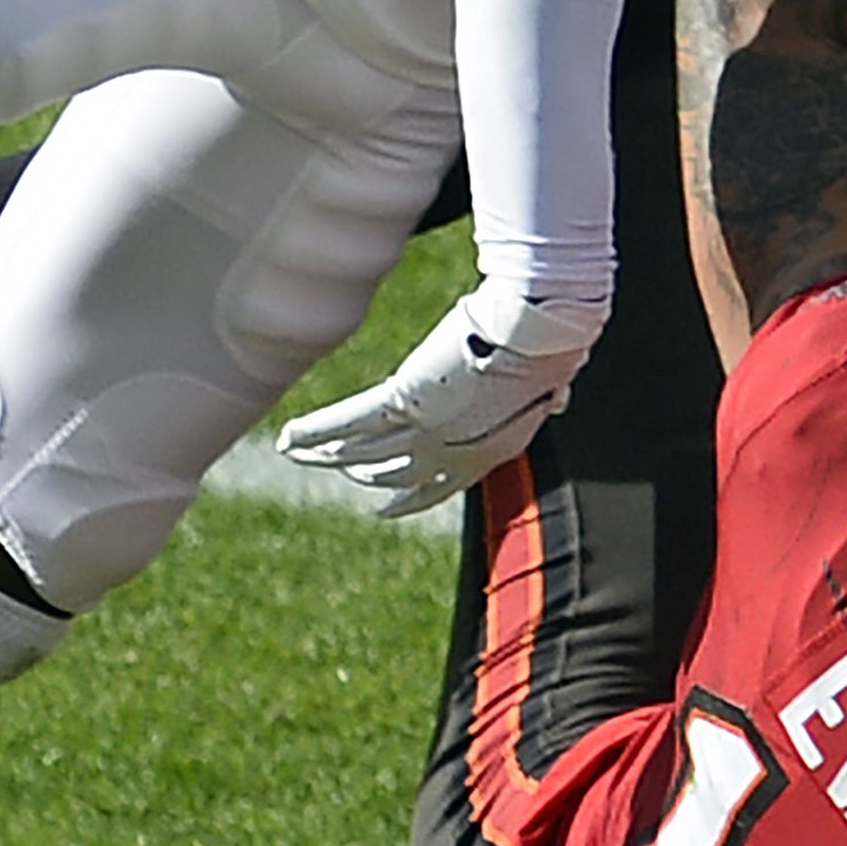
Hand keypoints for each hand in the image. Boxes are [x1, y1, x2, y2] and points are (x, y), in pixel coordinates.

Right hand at [275, 288, 606, 518]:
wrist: (534, 336)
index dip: (406, 500)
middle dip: (363, 472)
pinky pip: (347, 422)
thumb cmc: (547, 352)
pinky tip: (289, 438)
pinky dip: (314, 432)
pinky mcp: (401, 401)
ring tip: (298, 453)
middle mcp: (449, 453)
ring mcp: (422, 430)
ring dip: (326, 453)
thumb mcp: (548, 387)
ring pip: (361, 449)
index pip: (436, 489)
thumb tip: (558, 396)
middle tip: (341, 468)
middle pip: (391, 472)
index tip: (383, 510)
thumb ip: (543, 400)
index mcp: (484, 455)